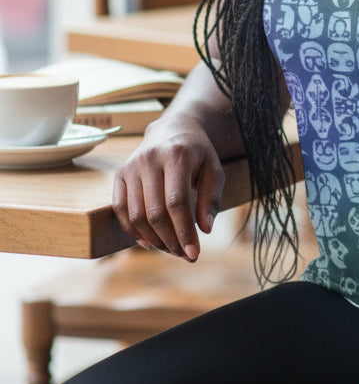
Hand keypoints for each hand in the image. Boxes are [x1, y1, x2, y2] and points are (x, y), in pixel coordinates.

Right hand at [112, 116, 224, 260]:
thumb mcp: (214, 169)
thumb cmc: (197, 153)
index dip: (184, 231)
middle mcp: (150, 159)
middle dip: (170, 240)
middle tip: (184, 255)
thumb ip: (212, 198)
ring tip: (170, 249)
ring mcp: (131, 166)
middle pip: (155, 212)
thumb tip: (205, 229)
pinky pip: (120, 209)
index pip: (177, 202)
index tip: (194, 253)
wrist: (173, 127)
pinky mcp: (120, 174)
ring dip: (153, 239)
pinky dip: (132, 230)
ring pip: (136, 215)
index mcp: (176, 155)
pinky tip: (148, 242)